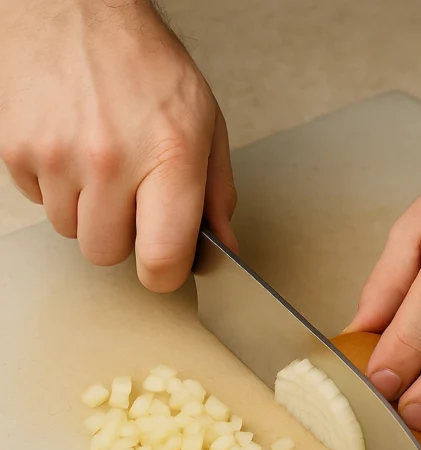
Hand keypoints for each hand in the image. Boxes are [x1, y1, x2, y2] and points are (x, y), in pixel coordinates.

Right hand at [0, 0, 236, 291]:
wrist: (74, 11)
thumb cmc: (144, 63)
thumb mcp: (204, 122)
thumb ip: (216, 193)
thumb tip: (222, 246)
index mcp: (169, 156)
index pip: (163, 257)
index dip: (166, 273)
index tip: (168, 265)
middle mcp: (111, 160)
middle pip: (107, 253)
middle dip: (123, 236)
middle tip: (134, 199)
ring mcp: (58, 157)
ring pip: (71, 232)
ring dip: (88, 212)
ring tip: (104, 166)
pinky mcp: (17, 151)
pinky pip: (39, 202)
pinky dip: (57, 187)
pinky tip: (74, 150)